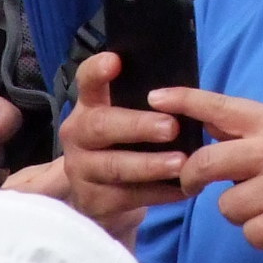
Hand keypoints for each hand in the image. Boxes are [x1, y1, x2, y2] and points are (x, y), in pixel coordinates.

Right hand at [54, 52, 195, 222]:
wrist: (103, 193)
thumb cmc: (125, 142)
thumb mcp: (129, 116)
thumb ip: (146, 101)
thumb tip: (184, 89)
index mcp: (89, 105)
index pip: (86, 80)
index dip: (98, 70)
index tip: (115, 61)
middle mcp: (78, 135)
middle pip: (101, 126)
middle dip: (138, 126)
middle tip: (172, 127)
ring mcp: (80, 169)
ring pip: (115, 166)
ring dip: (150, 165)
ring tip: (181, 163)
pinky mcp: (92, 201)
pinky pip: (128, 197)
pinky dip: (158, 193)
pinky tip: (183, 188)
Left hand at [166, 88, 262, 261]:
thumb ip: (259, 133)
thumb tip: (213, 131)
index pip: (221, 107)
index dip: (185, 100)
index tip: (156, 97)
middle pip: (207, 161)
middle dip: (192, 176)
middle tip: (192, 185)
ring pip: (225, 204)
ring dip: (241, 212)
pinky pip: (248, 232)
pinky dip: (261, 235)